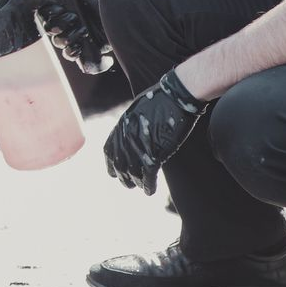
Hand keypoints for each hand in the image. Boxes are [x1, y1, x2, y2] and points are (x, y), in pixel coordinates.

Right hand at [37, 0, 112, 74]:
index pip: (46, 16)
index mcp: (64, 11)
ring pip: (61, 45)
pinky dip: (76, 53)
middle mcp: (68, 25)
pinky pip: (75, 58)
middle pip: (51, 31)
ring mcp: (77, 38)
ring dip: (69, 38)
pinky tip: (84, 45)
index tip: (59, 8)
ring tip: (83, 31)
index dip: (50, 14)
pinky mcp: (88, 50)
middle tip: (75, 19)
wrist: (122, 13)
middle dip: (60, 25)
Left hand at [103, 70, 208, 193]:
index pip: (109, 150)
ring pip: (132, 172)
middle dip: (122, 177)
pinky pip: (148, 175)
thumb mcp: (139, 108)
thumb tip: (132, 132)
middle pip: (119, 164)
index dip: (110, 163)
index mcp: (122, 125)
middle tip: (128, 184)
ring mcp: (139, 145)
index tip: (113, 172)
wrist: (177, 96)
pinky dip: (148, 185)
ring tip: (141, 187)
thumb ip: (132, 123)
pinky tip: (150, 190)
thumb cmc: (162, 98)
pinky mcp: (155, 153)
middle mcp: (127, 137)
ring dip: (136, 183)